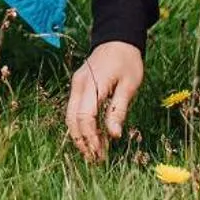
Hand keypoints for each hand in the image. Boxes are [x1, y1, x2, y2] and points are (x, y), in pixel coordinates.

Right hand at [66, 40, 143, 162]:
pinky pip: (75, 109)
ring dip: (80, 136)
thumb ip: (119, 110)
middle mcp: (79, 85)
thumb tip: (114, 136)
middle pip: (73, 119)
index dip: (91, 138)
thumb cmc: (127, 62)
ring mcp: (76, 85)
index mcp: (93, 84)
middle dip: (83, 141)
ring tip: (94, 153)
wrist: (118, 39)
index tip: (102, 154)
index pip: (85, 117)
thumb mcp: (130, 86)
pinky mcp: (78, 86)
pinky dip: (81, 125)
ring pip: (70, 116)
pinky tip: (93, 137)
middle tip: (96, 160)